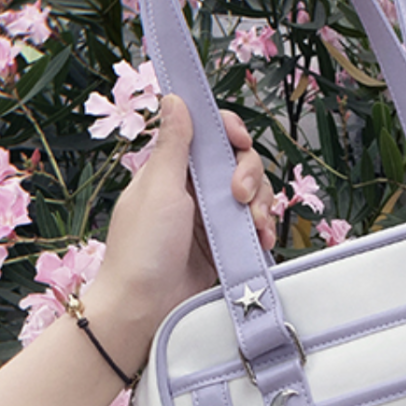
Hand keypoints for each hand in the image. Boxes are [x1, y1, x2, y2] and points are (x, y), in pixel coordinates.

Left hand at [83, 95, 273, 370]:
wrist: (143, 308)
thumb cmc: (142, 248)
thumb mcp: (159, 189)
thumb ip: (173, 145)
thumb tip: (175, 97)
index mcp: (172, 169)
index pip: (209, 135)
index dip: (229, 131)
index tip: (238, 139)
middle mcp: (193, 190)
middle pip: (238, 163)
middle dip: (250, 174)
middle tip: (241, 196)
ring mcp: (211, 218)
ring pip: (253, 194)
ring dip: (262, 205)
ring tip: (257, 227)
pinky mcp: (225, 244)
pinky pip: (254, 226)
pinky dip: (263, 229)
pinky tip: (262, 240)